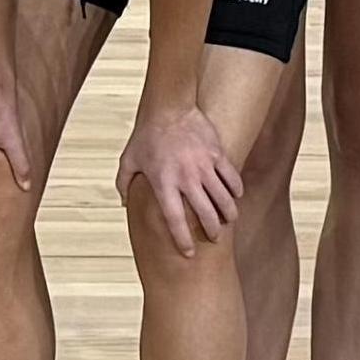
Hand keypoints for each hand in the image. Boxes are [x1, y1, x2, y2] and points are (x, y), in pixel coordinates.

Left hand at [117, 100, 239, 249]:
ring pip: (224, 198)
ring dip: (228, 214)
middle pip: (205, 213)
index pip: (174, 219)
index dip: (182, 239)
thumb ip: (123, 182)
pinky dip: (236, 191)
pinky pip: (231, 178)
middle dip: (212, 230)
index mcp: (163, 182)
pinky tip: (235, 198)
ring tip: (229, 222)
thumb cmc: (147, 134)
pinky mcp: (217, 155)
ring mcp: (204, 166)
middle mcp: (186, 178)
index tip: (188, 253)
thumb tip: (124, 202)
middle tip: (214, 238)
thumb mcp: (129, 158)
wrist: (169, 106)